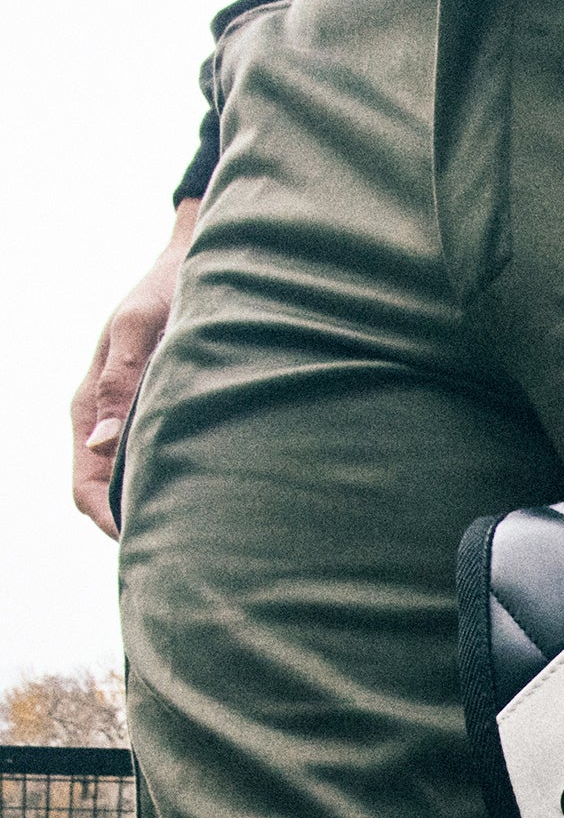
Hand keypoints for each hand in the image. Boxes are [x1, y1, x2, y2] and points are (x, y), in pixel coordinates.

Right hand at [71, 198, 198, 539]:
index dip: (110, 523)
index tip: (148, 546)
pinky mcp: (165, 415)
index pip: (86, 488)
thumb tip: (104, 445)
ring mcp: (135, 421)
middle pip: (113, 496)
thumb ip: (123, 381)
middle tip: (193, 553)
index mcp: (89, 407)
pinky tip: (223, 493)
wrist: (196, 264)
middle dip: (142, 525)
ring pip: (142, 481)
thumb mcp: (142, 326)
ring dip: (165, 506)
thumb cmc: (164, 291)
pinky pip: (166, 461)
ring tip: (211, 531)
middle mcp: (108, 423)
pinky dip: (182, 481)